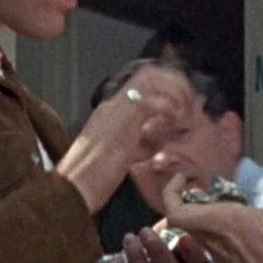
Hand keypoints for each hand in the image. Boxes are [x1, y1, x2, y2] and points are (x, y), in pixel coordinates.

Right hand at [57, 64, 193, 211]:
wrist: (70, 190)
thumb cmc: (94, 181)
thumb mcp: (125, 154)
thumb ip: (144, 141)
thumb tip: (163, 136)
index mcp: (112, 110)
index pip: (143, 81)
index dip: (169, 84)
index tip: (185, 99)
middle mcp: (113, 104)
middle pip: (149, 72)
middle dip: (175, 82)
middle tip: (191, 102)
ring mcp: (116, 110)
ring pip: (150, 79)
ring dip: (174, 91)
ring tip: (185, 111)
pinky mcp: (121, 121)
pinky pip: (151, 101)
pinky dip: (169, 107)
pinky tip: (176, 121)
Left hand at [93, 225, 211, 262]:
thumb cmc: (149, 256)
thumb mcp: (165, 242)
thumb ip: (175, 230)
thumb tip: (183, 200)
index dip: (193, 255)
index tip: (184, 237)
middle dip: (159, 252)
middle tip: (145, 231)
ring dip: (138, 258)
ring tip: (129, 238)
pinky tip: (117, 258)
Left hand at [158, 163, 262, 262]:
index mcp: (225, 222)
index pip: (177, 213)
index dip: (170, 193)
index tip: (184, 179)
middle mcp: (215, 239)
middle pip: (181, 220)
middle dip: (184, 199)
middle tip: (200, 186)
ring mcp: (220, 255)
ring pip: (193, 231)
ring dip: (197, 213)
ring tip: (218, 199)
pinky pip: (207, 241)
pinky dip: (209, 227)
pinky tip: (232, 220)